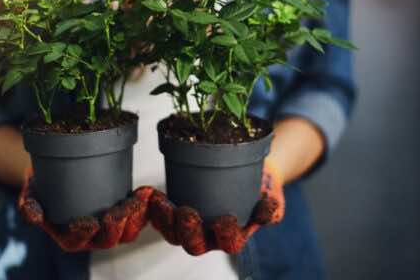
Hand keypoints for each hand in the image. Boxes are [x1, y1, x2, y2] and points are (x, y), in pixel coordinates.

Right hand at [17, 168, 154, 251]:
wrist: (59, 172)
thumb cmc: (44, 185)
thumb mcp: (31, 193)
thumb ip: (29, 206)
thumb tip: (35, 219)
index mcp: (69, 237)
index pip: (78, 242)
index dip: (85, 234)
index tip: (90, 222)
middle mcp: (91, 236)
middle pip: (109, 239)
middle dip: (118, 225)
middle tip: (124, 206)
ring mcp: (110, 226)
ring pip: (128, 231)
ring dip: (137, 216)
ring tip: (141, 198)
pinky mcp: (124, 213)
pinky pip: (139, 217)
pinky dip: (146, 207)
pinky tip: (148, 191)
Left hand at [147, 159, 284, 255]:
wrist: (248, 175)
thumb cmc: (260, 189)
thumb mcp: (270, 196)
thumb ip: (270, 207)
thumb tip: (268, 211)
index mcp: (233, 237)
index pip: (229, 243)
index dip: (226, 234)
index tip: (226, 219)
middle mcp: (209, 236)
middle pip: (194, 244)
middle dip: (187, 230)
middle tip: (187, 212)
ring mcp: (190, 226)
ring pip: (172, 233)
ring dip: (164, 219)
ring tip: (159, 201)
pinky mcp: (175, 212)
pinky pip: (160, 215)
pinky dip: (153, 206)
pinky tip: (149, 193)